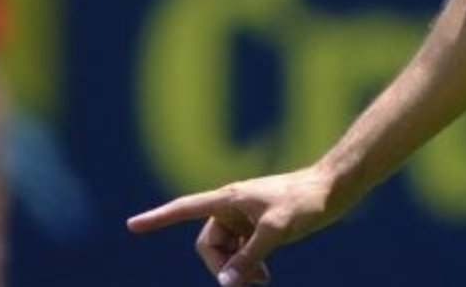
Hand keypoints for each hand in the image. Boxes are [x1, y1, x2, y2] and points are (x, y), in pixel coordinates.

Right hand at [126, 168, 339, 286]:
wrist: (333, 188)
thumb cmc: (306, 200)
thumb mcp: (277, 230)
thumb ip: (249, 257)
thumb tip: (225, 283)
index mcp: (228, 198)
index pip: (185, 209)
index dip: (157, 219)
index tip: (132, 225)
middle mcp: (231, 206)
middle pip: (208, 245)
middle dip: (222, 267)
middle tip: (248, 284)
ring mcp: (243, 216)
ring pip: (225, 252)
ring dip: (237, 269)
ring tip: (262, 280)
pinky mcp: (257, 225)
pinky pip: (240, 251)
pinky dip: (247, 265)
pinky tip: (264, 275)